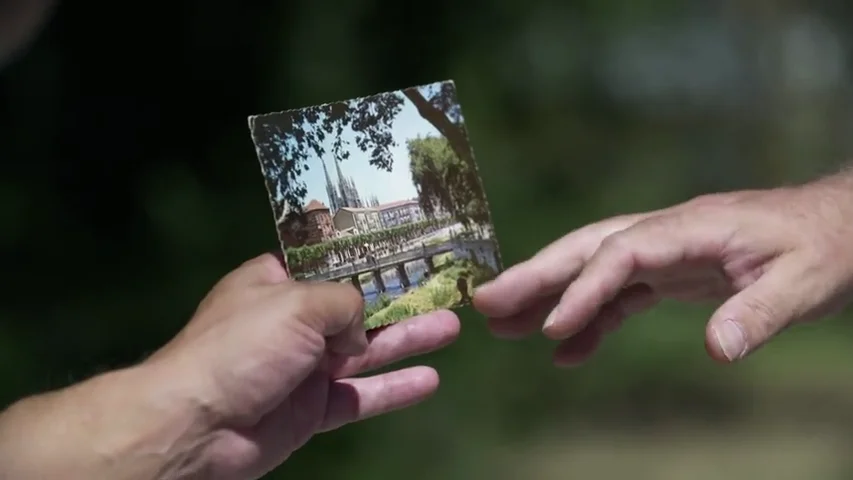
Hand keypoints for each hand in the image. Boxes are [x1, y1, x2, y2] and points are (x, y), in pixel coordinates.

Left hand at [149, 253, 460, 478]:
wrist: (198, 426)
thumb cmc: (243, 346)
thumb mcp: (298, 304)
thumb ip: (345, 304)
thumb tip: (360, 330)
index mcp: (277, 283)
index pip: (329, 263)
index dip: (369, 258)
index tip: (409, 249)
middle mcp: (292, 323)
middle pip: (357, 307)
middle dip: (401, 299)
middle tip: (445, 289)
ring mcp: (303, 368)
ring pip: (365, 351)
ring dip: (407, 340)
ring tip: (451, 327)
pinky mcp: (311, 410)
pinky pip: (359, 396)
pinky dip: (392, 389)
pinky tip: (429, 381)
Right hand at [474, 173, 852, 365]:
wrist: (839, 226)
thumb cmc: (825, 249)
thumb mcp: (805, 283)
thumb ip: (759, 313)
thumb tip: (717, 351)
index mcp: (692, 228)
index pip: (622, 254)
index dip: (582, 289)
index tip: (549, 331)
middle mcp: (667, 233)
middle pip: (587, 248)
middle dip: (535, 275)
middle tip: (483, 304)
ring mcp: (665, 252)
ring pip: (592, 267)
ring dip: (547, 295)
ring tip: (501, 326)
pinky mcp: (671, 272)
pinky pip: (619, 295)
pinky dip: (590, 320)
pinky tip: (567, 352)